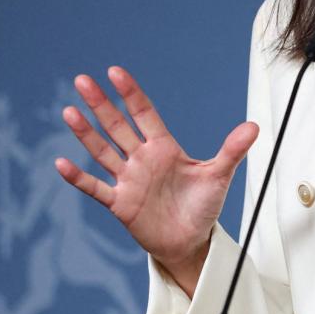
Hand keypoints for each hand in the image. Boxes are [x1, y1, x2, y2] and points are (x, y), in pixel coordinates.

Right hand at [54, 66, 258, 295]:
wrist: (191, 241)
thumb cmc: (203, 206)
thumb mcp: (219, 176)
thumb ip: (232, 150)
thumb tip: (254, 127)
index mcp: (164, 147)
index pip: (144, 114)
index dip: (130, 93)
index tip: (115, 72)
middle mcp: (142, 159)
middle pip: (117, 126)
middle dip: (101, 104)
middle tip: (82, 81)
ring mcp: (128, 180)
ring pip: (103, 152)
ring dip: (86, 134)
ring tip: (69, 112)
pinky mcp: (120, 204)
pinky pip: (95, 188)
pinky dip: (78, 178)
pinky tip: (60, 163)